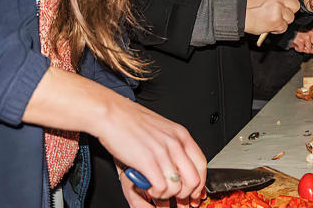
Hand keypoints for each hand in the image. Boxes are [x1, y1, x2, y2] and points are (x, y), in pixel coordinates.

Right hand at [92, 99, 207, 204]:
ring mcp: (162, 153)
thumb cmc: (130, 120)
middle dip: (186, 194)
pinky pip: (161, 188)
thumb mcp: (161, 128)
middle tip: (177, 198)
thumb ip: (172, 144)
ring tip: (157, 190)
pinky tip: (149, 187)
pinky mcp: (147, 162)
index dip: (200, 184)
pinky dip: (156, 193)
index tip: (195, 193)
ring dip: (167, 195)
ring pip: (177, 187)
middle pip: (194, 180)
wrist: (111, 114)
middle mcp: (174, 143)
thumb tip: (179, 164)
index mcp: (180, 135)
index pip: (201, 164)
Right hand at [245, 0, 301, 35]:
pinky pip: (284, 27)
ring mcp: (278, 8)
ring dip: (282, 20)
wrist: (237, 14)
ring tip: (271, 18)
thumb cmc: (248, 3)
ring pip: (291, 17)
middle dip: (288, 11)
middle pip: (295, 5)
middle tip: (278, 12)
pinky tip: (269, 24)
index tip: (288, 3)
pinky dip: (277, 28)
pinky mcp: (276, 21)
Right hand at [290, 28, 312, 53]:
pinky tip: (297, 44)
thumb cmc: (299, 31)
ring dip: (304, 49)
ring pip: (309, 51)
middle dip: (312, 50)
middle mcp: (312, 33)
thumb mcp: (309, 32)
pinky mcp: (299, 41)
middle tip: (307, 46)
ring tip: (301, 44)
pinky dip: (299, 49)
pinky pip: (302, 50)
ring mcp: (306, 37)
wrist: (289, 30)